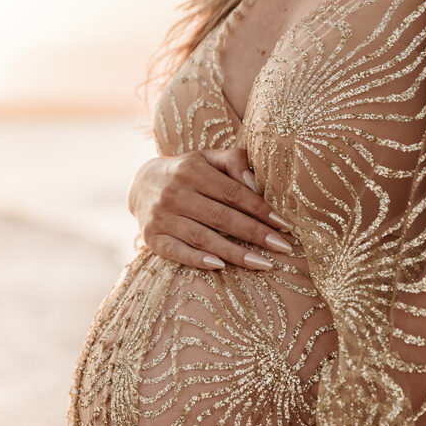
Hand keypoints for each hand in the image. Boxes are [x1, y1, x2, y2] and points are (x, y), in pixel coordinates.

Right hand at [127, 148, 295, 270]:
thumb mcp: (207, 158)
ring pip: (203, 238)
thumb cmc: (186, 172)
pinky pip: (177, 252)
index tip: (285, 225)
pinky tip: (221, 267)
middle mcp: (174, 192)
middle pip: (222, 217)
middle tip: (283, 248)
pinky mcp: (151, 238)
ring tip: (263, 264)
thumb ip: (234, 162)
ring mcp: (160, 217)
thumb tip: (256, 183)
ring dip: (235, 253)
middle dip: (256, 234)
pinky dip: (198, 260)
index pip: (233, 193)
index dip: (261, 209)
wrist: (140, 184)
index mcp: (191, 169)